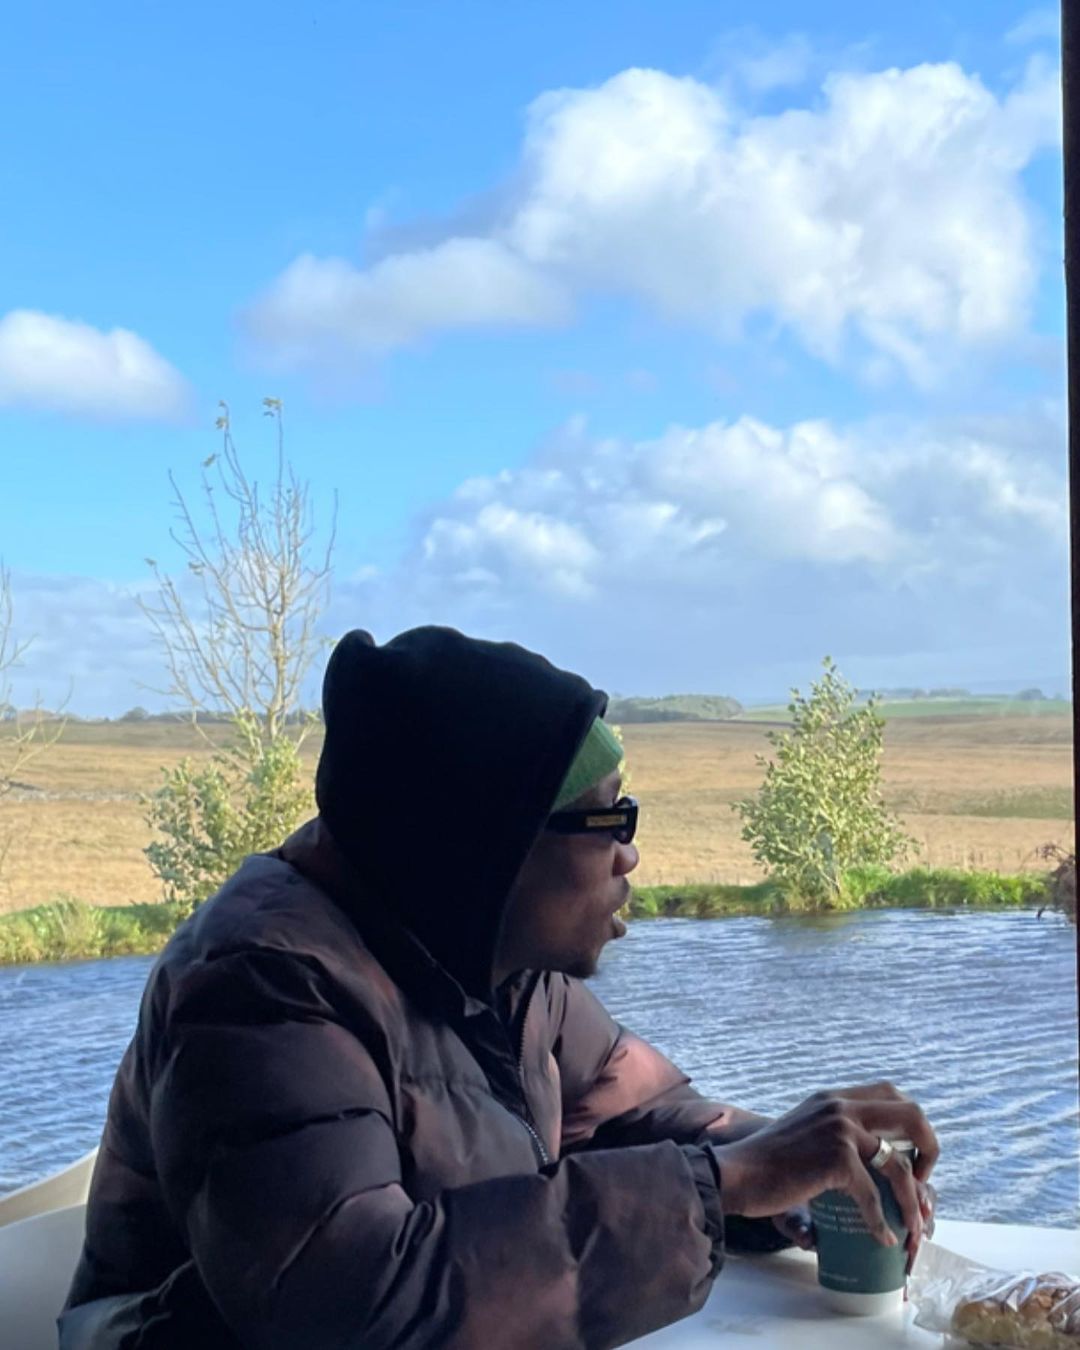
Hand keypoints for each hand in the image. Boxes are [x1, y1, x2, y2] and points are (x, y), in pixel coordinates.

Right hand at [712, 1082, 937, 1250]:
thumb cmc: (768, 1164)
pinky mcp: (835, 1158)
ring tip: (913, 1229)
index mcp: (834, 1098)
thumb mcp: (806, 1132)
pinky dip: (881, 1222)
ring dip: (912, 1202)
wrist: (736, 1173)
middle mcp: (840, 1106)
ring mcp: (839, 1129)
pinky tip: (882, 1238)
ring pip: (897, 1165)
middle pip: (911, 1115)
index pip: (892, 1094)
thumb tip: (871, 1169)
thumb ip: (835, 1138)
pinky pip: (873, 1195)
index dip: (912, 1125)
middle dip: (930, 1150)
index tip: (911, 1159)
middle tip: (924, 1184)